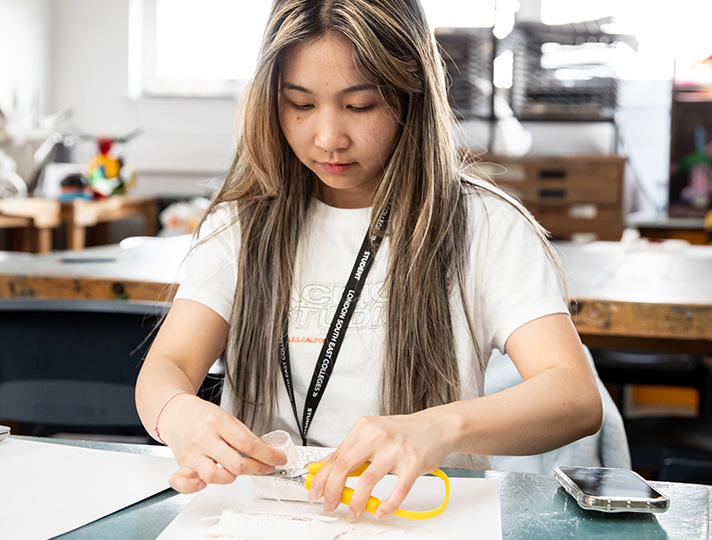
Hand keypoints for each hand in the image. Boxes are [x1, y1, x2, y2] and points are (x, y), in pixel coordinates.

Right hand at [158, 394, 287, 493]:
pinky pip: (183, 482)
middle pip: (235, 463)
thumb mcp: (226, 417)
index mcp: (217, 422)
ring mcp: (192, 453)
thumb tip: (265, 452)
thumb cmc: (202, 415)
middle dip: (256, 468)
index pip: (249, 444)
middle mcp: (204, 438)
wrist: (175, 411)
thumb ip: (243, 435)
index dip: (268, 455)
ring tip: (236, 471)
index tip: (278, 459)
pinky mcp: (182, 464)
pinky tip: (202, 484)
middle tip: (265, 467)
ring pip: (214, 476)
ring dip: (231, 477)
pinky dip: (193, 487)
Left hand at [307, 409, 452, 518]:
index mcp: (364, 428)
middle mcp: (378, 436)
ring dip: (357, 501)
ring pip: (367, 480)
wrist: (437, 427)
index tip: (315, 491)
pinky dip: (387, 504)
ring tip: (354, 512)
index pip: (336, 455)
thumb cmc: (404, 432)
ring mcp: (396, 450)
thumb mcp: (373, 433)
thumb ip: (351, 450)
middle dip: (333, 490)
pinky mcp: (414, 463)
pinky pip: (397, 490)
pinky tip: (380, 510)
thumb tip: (324, 467)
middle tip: (330, 504)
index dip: (322, 477)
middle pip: (345, 466)